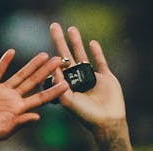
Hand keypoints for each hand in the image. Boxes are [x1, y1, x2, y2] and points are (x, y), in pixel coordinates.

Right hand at [0, 50, 67, 144]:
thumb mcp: (2, 131)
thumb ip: (19, 123)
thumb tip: (37, 117)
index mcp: (19, 110)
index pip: (40, 99)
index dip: (53, 91)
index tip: (66, 83)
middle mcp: (13, 100)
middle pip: (34, 82)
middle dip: (47, 72)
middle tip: (61, 60)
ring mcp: (1, 92)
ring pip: (20, 75)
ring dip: (32, 65)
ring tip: (44, 55)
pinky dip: (4, 62)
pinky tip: (12, 52)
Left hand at [49, 23, 126, 137]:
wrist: (108, 122)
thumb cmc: (86, 116)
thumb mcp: (69, 102)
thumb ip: (60, 87)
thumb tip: (53, 70)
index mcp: (66, 86)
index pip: (57, 67)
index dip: (51, 55)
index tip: (44, 45)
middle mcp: (77, 81)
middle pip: (67, 56)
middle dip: (60, 41)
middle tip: (54, 26)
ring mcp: (92, 78)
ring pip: (82, 56)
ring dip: (77, 42)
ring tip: (71, 28)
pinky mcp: (106, 78)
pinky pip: (100, 62)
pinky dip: (97, 52)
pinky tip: (92, 42)